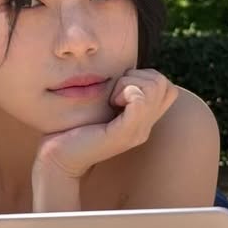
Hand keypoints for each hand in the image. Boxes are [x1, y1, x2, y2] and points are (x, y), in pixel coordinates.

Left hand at [33, 69, 177, 178]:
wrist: (59, 157)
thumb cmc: (74, 128)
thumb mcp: (102, 106)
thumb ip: (117, 93)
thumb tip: (124, 69)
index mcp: (142, 121)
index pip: (167, 87)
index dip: (146, 78)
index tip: (119, 89)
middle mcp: (145, 128)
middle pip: (164, 84)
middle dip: (138, 77)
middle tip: (114, 94)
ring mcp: (137, 132)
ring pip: (154, 87)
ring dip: (129, 83)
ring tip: (111, 99)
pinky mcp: (124, 134)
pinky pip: (140, 100)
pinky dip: (125, 91)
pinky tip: (110, 103)